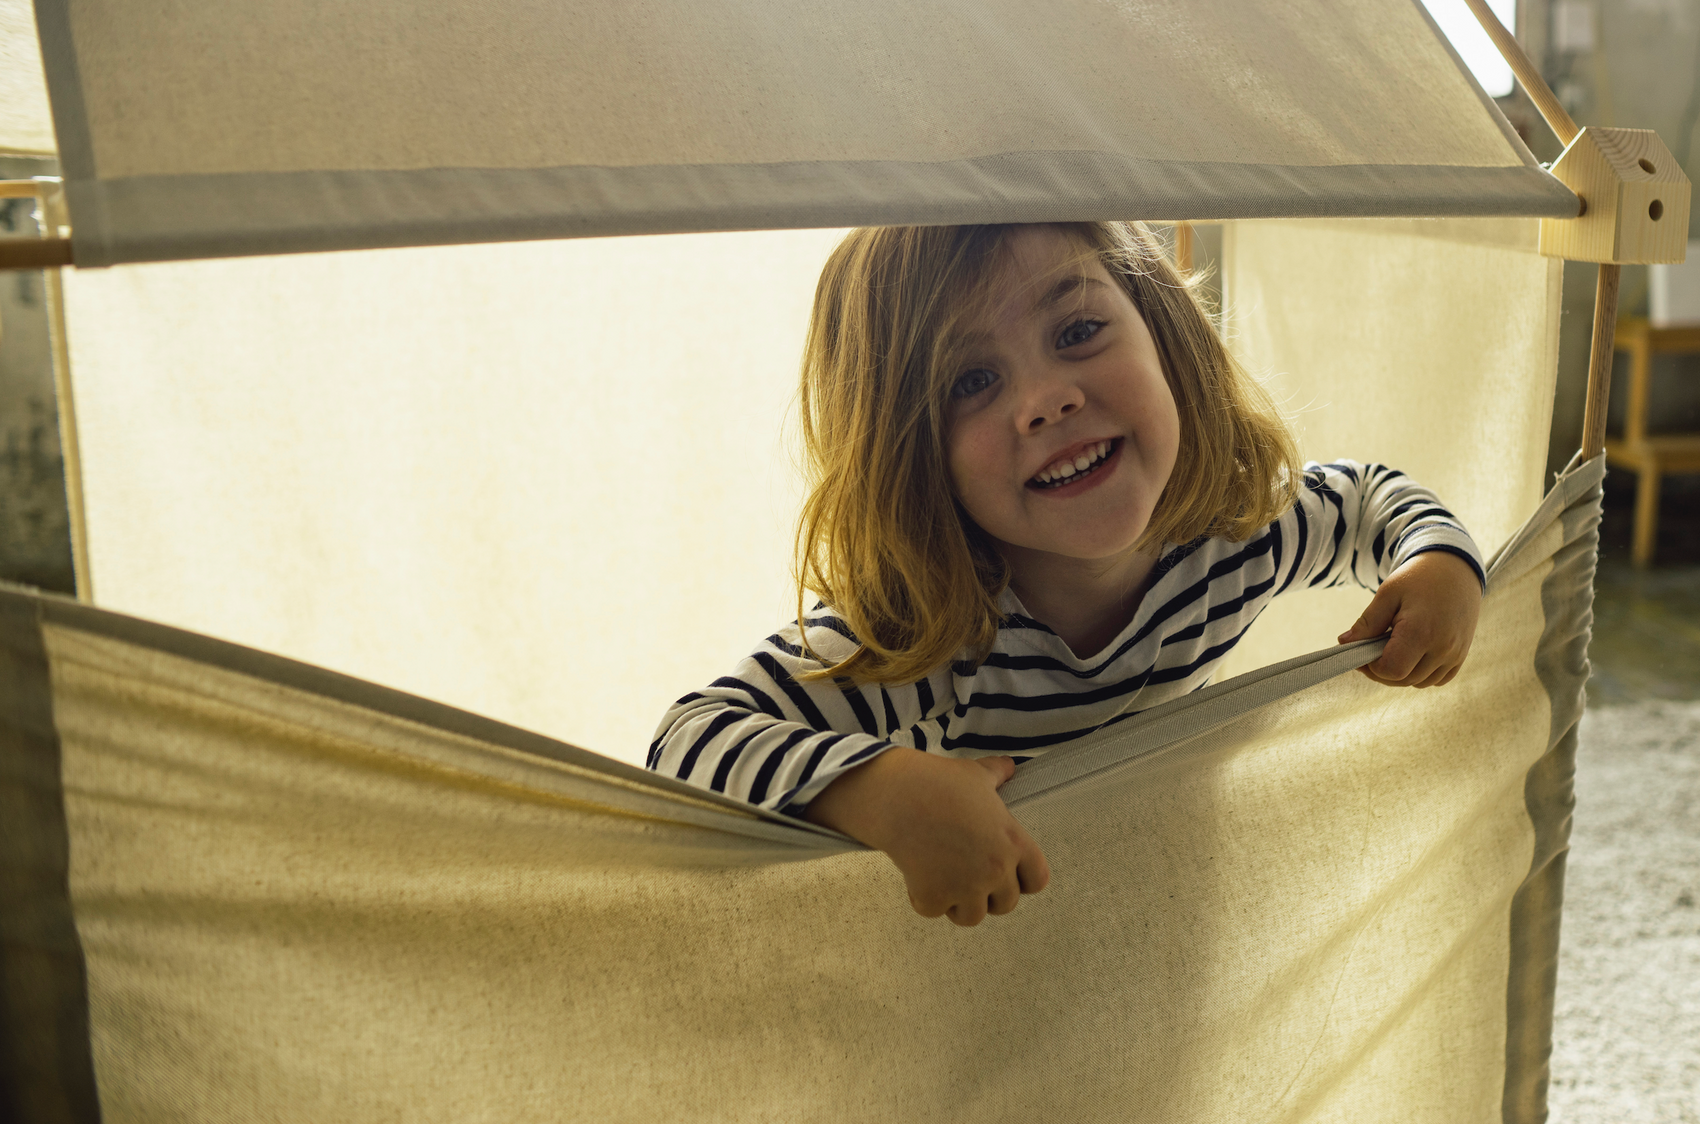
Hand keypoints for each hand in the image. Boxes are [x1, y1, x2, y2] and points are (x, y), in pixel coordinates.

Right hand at [803, 749, 1049, 925]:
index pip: (1037, 880)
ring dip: (959, 904)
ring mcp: (966, 888)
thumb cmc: (939, 783)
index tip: (1008, 873)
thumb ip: (997, 774)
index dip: (1023, 879)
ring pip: (972, 916)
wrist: (899, 797)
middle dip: (989, 894)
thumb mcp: (975, 774)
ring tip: (945, 881)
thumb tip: (1010, 766)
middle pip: (1006, 904)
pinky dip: (925, 899)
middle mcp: (995, 870)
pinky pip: (934, 910)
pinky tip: (917, 876)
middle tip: (969, 875)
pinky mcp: (935, 897)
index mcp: (1013, 842)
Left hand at [1337, 551, 1481, 687]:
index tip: (1362, 652)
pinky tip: (1411, 655)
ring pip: (1420, 683)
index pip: (1391, 670)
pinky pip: (1437, 679)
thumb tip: (1344, 644)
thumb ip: (1367, 622)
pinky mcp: (1462, 656)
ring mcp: (1455, 654)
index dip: (1371, 667)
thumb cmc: (1419, 578)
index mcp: (1421, 632)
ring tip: (1391, 650)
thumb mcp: (1388, 594)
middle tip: (1370, 652)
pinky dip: (1421, 675)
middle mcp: (1442, 648)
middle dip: (1382, 672)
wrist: (1456, 569)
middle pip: (1403, 680)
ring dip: (1401, 674)